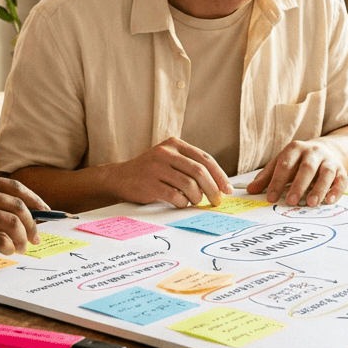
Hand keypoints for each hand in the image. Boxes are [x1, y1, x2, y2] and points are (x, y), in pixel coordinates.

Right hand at [0, 174, 47, 259]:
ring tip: (20, 248)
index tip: (46, 213)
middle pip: (18, 205)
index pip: (14, 186)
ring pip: (12, 223)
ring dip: (22, 238)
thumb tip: (11, 215)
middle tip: (36, 238)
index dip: (35, 200)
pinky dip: (7, 248)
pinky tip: (6, 252)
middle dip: (33, 224)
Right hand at [109, 137, 232, 207]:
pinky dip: (183, 203)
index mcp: (174, 144)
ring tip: (195, 201)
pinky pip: (175, 196)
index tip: (227, 189)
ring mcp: (155, 168)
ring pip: (189, 185)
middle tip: (217, 200)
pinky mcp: (149, 184)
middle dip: (212, 189)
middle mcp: (165, 153)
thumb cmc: (150, 171)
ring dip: (197, 197)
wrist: (120, 177)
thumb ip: (189, 165)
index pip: (204, 159)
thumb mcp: (169, 159)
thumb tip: (218, 184)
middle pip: (199, 171)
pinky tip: (181, 203)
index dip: (219, 175)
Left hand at [247, 139, 346, 206]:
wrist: (327, 150)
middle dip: (298, 185)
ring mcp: (329, 161)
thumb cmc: (299, 160)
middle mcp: (313, 152)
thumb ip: (266, 177)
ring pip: (326, 173)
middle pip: (306, 168)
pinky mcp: (341, 170)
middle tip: (290, 201)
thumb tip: (250, 190)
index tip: (270, 197)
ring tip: (310, 203)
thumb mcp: (281, 163)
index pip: (284, 165)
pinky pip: (341, 180)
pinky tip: (329, 201)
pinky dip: (336, 191)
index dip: (277, 181)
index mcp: (295, 149)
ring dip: (319, 189)